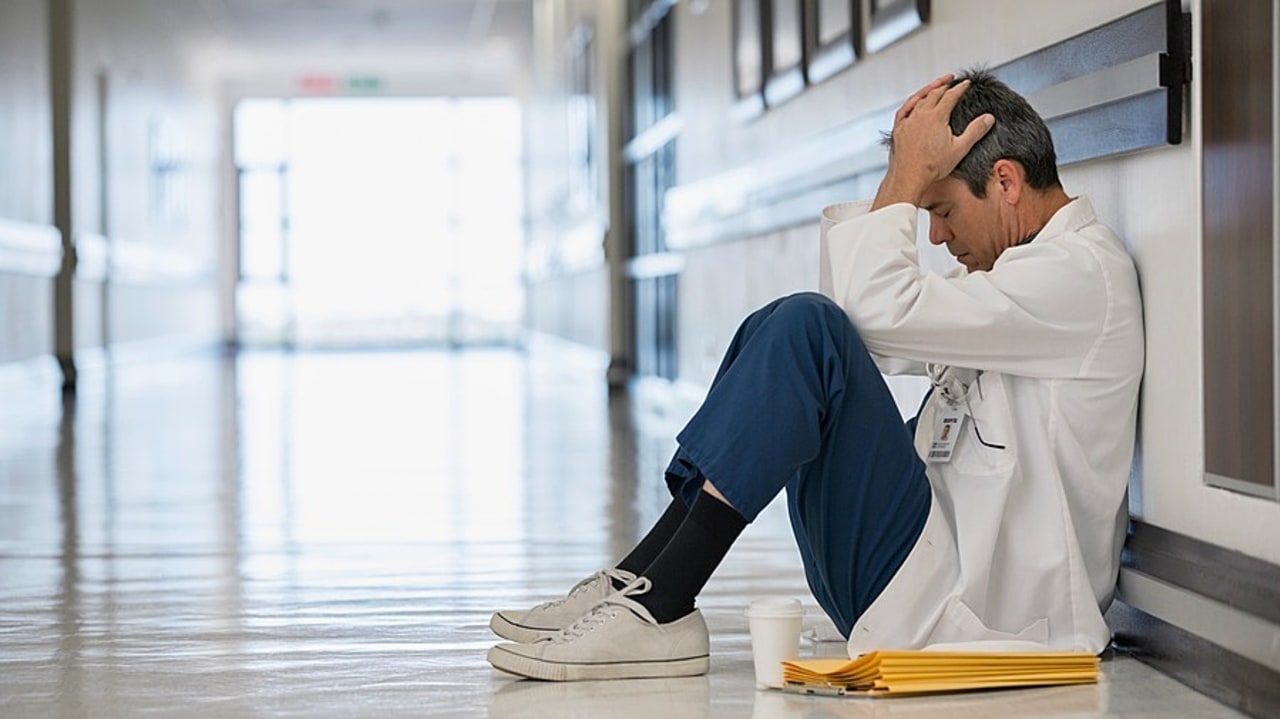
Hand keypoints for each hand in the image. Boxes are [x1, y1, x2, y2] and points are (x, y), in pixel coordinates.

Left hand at [871, 76, 994, 209]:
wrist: (908, 176)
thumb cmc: (932, 166)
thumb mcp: (960, 149)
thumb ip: (975, 131)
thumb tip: (988, 118)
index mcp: (937, 117)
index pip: (951, 96)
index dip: (960, 88)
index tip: (966, 83)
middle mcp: (920, 115)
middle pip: (934, 93)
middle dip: (944, 85)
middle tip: (951, 80)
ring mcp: (908, 121)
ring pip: (918, 99)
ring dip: (928, 90)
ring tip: (934, 86)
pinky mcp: (898, 129)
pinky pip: (904, 110)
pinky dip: (911, 102)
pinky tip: (914, 102)